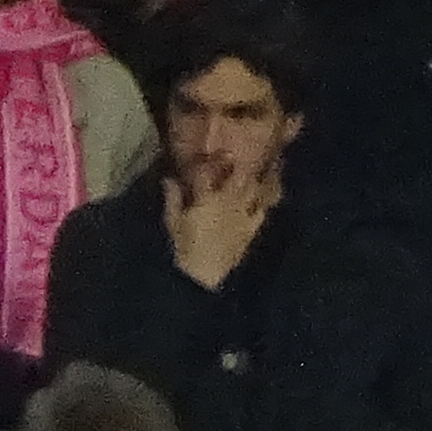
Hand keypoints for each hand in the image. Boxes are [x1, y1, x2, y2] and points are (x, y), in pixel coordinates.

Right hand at [163, 159, 273, 290]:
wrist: (204, 275)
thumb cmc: (184, 249)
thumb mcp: (172, 223)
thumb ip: (173, 198)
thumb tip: (169, 179)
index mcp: (206, 198)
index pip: (208, 172)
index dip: (210, 161)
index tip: (211, 155)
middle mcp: (228, 200)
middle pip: (239, 174)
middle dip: (237, 164)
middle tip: (235, 158)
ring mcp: (243, 213)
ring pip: (254, 187)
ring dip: (252, 178)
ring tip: (251, 172)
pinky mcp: (251, 227)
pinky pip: (261, 208)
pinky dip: (262, 200)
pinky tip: (261, 196)